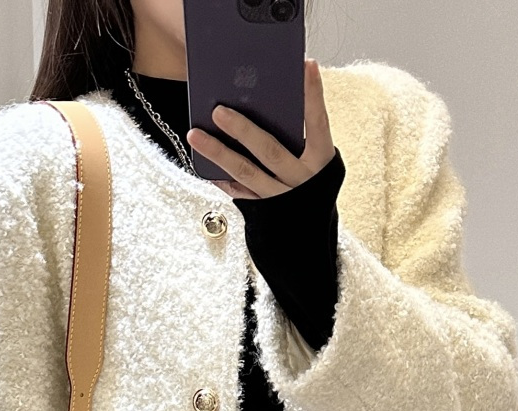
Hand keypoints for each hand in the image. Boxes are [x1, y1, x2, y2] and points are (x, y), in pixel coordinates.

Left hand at [186, 57, 334, 200]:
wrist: (311, 237)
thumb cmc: (311, 187)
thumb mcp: (315, 161)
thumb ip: (300, 137)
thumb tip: (267, 103)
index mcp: (321, 160)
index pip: (318, 122)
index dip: (313, 95)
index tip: (307, 65)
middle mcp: (302, 180)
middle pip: (270, 150)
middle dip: (243, 129)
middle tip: (219, 110)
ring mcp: (281, 198)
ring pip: (246, 172)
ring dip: (218, 152)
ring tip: (195, 134)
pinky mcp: (264, 213)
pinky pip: (238, 193)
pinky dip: (220, 178)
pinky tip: (202, 163)